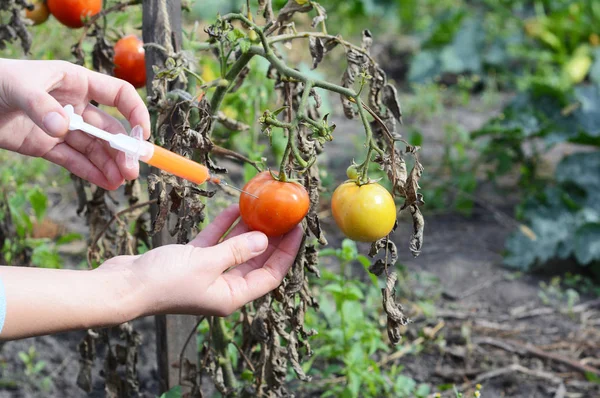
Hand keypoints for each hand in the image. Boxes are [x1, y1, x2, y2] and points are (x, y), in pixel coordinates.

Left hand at [0, 58, 149, 189]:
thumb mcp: (18, 86)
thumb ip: (41, 106)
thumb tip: (63, 128)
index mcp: (76, 82)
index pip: (119, 95)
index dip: (135, 114)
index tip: (142, 136)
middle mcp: (74, 105)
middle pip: (109, 129)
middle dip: (122, 150)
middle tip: (131, 171)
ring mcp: (61, 127)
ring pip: (94, 148)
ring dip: (109, 165)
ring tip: (120, 182)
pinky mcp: (46, 146)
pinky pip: (74, 160)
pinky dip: (90, 172)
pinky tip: (106, 184)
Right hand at [0, 205, 302, 339]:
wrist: (122, 286)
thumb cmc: (164, 281)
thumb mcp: (207, 263)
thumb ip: (237, 250)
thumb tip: (264, 240)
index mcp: (231, 296)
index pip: (269, 275)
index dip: (286, 253)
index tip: (298, 230)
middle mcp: (222, 287)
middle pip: (254, 259)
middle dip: (270, 237)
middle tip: (285, 214)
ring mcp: (206, 273)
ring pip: (234, 248)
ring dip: (248, 228)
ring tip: (264, 206)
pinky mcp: (190, 261)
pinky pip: (214, 242)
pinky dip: (223, 226)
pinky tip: (234, 207)